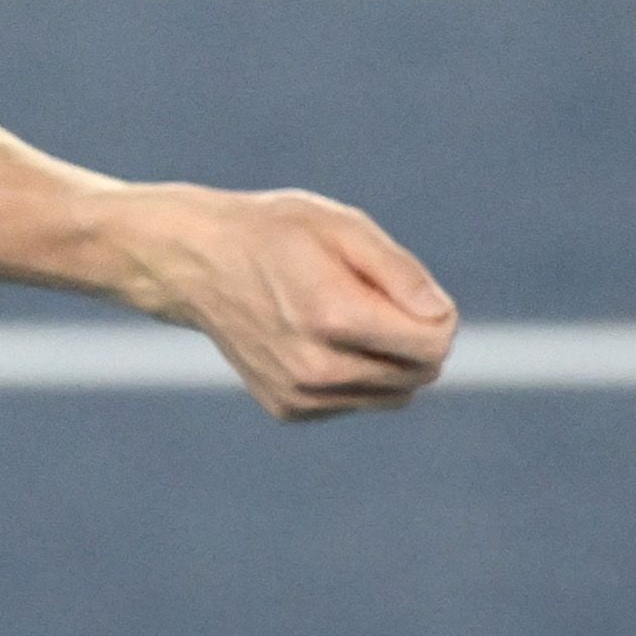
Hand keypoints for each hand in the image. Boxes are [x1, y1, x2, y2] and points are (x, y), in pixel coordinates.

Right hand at [121, 184, 457, 419]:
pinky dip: (356, 374)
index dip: (436, 312)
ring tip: (345, 317)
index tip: (402, 287)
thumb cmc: (274, 234)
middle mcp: (318, 367)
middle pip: (421, 373)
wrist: (195, 263)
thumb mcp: (342, 226)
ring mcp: (301, 395)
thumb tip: (441, 316)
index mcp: (334, 316)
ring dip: (390, 359)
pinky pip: (359, 401)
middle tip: (373, 297)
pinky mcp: (289, 409)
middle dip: (416, 336)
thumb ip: (400, 271)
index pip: (434, 343)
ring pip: (396, 394)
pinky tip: (318, 339)